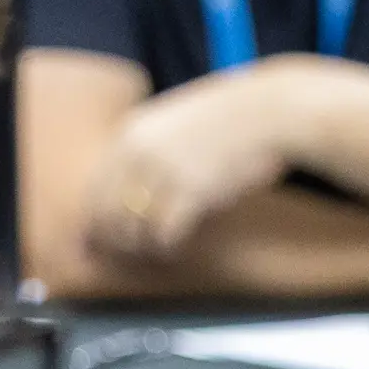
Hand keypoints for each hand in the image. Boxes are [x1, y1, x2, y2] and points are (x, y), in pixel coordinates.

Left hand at [85, 63, 304, 260]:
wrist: (272, 112)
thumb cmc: (236, 115)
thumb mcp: (179, 118)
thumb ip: (155, 143)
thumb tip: (145, 178)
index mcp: (132, 132)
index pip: (96, 186)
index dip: (96, 218)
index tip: (97, 238)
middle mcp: (139, 152)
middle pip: (109, 211)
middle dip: (114, 239)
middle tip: (124, 255)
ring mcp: (164, 172)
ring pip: (135, 226)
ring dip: (142, 246)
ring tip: (154, 253)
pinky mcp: (192, 192)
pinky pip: (165, 233)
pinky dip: (167, 247)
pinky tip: (175, 250)